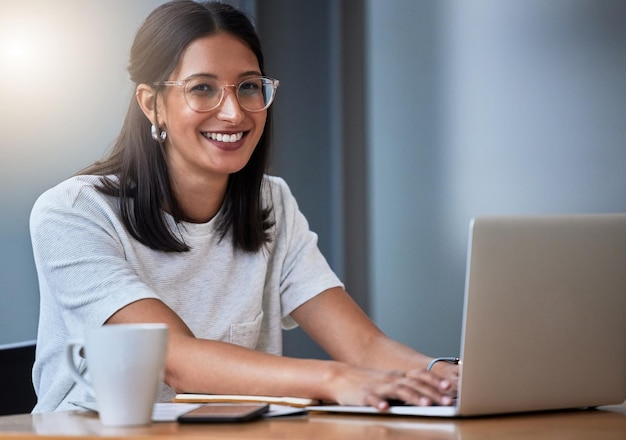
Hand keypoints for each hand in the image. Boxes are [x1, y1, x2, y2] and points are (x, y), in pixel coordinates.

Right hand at [330, 364, 455, 410]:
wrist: (341, 378)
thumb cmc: (369, 382)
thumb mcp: (391, 382)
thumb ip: (409, 387)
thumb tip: (433, 395)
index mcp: (398, 376)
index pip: (420, 375)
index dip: (435, 380)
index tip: (450, 387)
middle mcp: (391, 379)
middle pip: (414, 384)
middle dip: (432, 392)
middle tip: (446, 401)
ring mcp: (378, 387)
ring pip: (398, 390)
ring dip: (413, 397)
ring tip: (426, 404)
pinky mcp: (364, 395)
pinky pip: (372, 399)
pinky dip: (379, 403)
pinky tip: (385, 409)